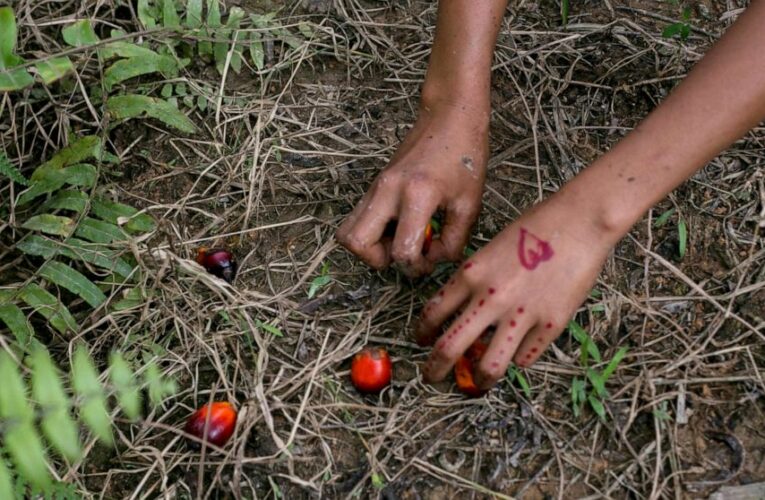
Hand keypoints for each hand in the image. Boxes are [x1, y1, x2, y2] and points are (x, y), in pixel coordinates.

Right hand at [336, 101, 488, 275]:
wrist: (449, 116)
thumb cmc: (465, 155)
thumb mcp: (469, 204)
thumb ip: (453, 240)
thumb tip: (435, 259)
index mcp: (417, 195)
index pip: (402, 251)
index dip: (416, 267)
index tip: (430, 260)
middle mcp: (388, 191)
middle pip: (356, 243)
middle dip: (378, 260)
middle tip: (403, 253)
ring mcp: (376, 187)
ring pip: (347, 231)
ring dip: (369, 246)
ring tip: (398, 240)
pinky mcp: (374, 185)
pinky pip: (357, 218)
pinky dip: (372, 232)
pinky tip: (398, 226)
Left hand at [414, 194, 617, 390]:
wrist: (579, 222)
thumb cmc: (535, 228)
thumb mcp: (490, 249)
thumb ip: (474, 282)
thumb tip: (463, 315)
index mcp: (470, 275)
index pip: (432, 314)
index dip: (422, 334)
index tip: (422, 341)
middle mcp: (490, 299)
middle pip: (448, 348)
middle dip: (434, 370)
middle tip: (431, 377)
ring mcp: (520, 315)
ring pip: (488, 367)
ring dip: (479, 381)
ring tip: (479, 383)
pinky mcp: (550, 325)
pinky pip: (526, 358)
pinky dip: (519, 358)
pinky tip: (520, 352)